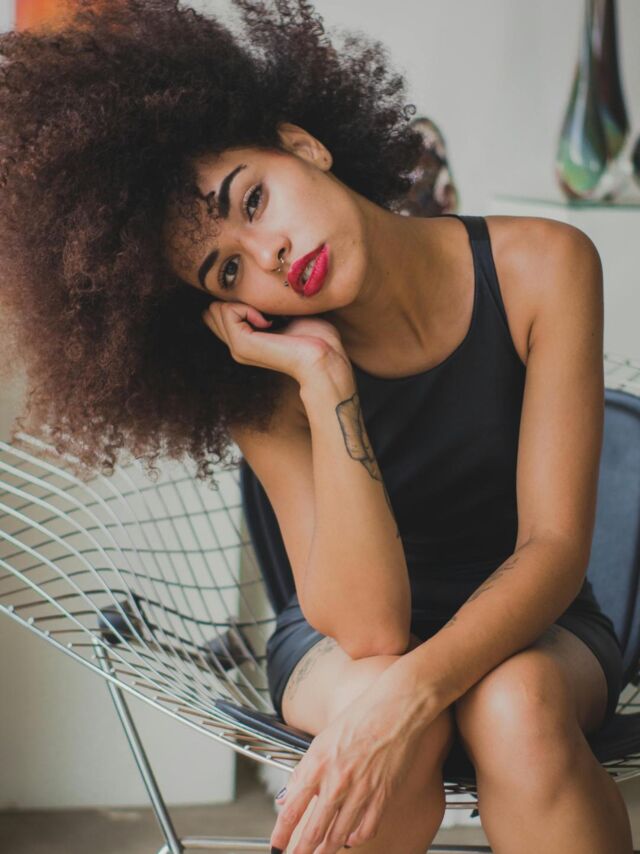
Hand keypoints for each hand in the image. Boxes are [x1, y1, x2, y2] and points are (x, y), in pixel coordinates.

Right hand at [201, 301, 350, 383]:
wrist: (323, 359)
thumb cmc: (315, 337)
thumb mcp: (285, 316)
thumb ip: (266, 307)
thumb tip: (251, 288)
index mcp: (245, 340)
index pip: (217, 312)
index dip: (236, 300)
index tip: (267, 308)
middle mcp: (236, 346)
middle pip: (212, 309)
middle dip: (235, 300)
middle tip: (266, 312)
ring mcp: (237, 347)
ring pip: (216, 308)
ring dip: (243, 303)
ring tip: (269, 318)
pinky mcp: (241, 344)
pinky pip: (227, 310)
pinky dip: (247, 307)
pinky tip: (269, 322)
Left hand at [270, 666, 438, 852]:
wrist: (395, 708)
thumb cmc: (359, 718)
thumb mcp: (322, 740)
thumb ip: (304, 771)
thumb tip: (287, 797)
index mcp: (317, 764)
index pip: (292, 809)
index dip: (281, 834)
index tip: (276, 847)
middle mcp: (336, 781)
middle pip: (313, 830)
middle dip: (301, 852)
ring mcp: (360, 790)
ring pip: (338, 836)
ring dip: (326, 850)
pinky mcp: (382, 795)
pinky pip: (365, 828)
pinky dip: (355, 838)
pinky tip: (349, 839)